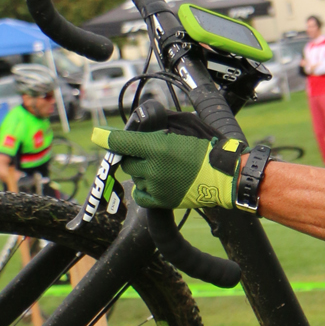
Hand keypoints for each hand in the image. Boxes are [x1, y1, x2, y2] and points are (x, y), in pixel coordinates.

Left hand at [92, 127, 248, 209]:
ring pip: (135, 177)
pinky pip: (140, 195)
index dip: (106, 137)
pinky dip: (144, 188)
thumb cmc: (209, 148)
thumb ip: (161, 124)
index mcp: (159, 147)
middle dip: (135, 155)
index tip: (96, 135)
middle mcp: (153, 168)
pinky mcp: (162, 201)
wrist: (226, 177)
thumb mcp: (186, 126)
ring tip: (162, 167)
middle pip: (127, 161)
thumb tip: (142, 125)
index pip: (122, 141)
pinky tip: (155, 181)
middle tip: (151, 152)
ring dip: (142, 171)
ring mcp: (156, 187)